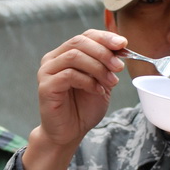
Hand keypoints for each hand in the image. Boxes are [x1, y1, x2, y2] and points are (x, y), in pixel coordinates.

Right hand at [23, 29, 125, 169]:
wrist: (69, 133)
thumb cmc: (83, 108)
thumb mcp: (101, 82)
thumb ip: (107, 64)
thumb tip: (121, 46)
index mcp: (65, 54)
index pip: (85, 36)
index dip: (105, 37)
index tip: (123, 44)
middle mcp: (53, 59)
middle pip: (79, 42)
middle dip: (103, 52)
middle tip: (119, 67)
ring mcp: (47, 71)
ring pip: (74, 56)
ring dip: (98, 67)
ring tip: (111, 82)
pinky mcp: (45, 86)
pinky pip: (69, 75)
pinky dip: (88, 81)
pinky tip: (98, 91)